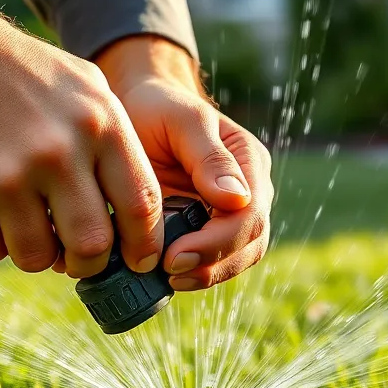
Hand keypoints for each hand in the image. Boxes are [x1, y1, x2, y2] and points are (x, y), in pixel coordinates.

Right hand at [0, 0, 162, 277]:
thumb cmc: (26, 74)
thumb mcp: (88, 88)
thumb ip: (117, 146)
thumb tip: (140, 219)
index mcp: (101, 125)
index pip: (142, 205)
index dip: (144, 246)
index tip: (138, 262)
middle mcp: (60, 151)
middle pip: (92, 245)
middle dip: (89, 264)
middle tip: (79, 259)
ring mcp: (9, 173)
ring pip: (38, 257)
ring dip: (38, 255)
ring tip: (31, 230)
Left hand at [96, 36, 271, 290]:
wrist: (137, 110)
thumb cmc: (157, 107)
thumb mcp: (180, 120)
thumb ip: (209, 157)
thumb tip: (236, 200)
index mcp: (248, 162)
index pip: (248, 214)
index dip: (217, 242)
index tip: (175, 255)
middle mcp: (248, 191)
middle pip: (250, 243)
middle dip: (212, 264)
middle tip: (169, 273)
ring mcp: (229, 213)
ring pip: (237, 259)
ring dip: (206, 276)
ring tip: (167, 279)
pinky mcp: (206, 229)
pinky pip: (211, 261)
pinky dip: (192, 273)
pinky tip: (163, 276)